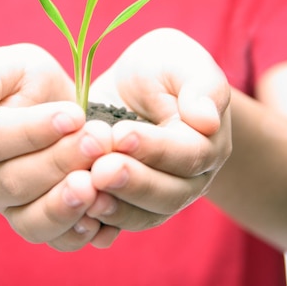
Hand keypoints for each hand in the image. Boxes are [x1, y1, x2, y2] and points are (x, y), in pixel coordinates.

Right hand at [0, 43, 117, 249]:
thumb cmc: (28, 83)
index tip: (74, 114)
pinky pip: (56, 241)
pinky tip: (102, 217)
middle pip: (15, 181)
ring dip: (64, 205)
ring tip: (94, 185)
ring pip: (31, 221)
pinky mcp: (42, 224)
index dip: (34, 130)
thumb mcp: (10, 65)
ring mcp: (13, 207)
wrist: (54, 111)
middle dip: (60, 161)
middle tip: (98, 140)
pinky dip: (79, 233)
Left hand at [86, 28, 231, 233]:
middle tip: (100, 169)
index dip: (154, 148)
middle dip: (132, 182)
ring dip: (115, 207)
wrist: (136, 82)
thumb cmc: (163, 66)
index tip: (121, 134)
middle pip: (167, 194)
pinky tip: (78, 213)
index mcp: (207, 142)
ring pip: (143, 215)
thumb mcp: (184, 62)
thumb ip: (201, 87)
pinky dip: (100, 223)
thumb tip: (208, 120)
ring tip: (87, 193)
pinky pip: (118, 224)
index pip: (187, 154)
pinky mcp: (129, 202)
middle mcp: (189, 177)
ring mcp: (159, 195)